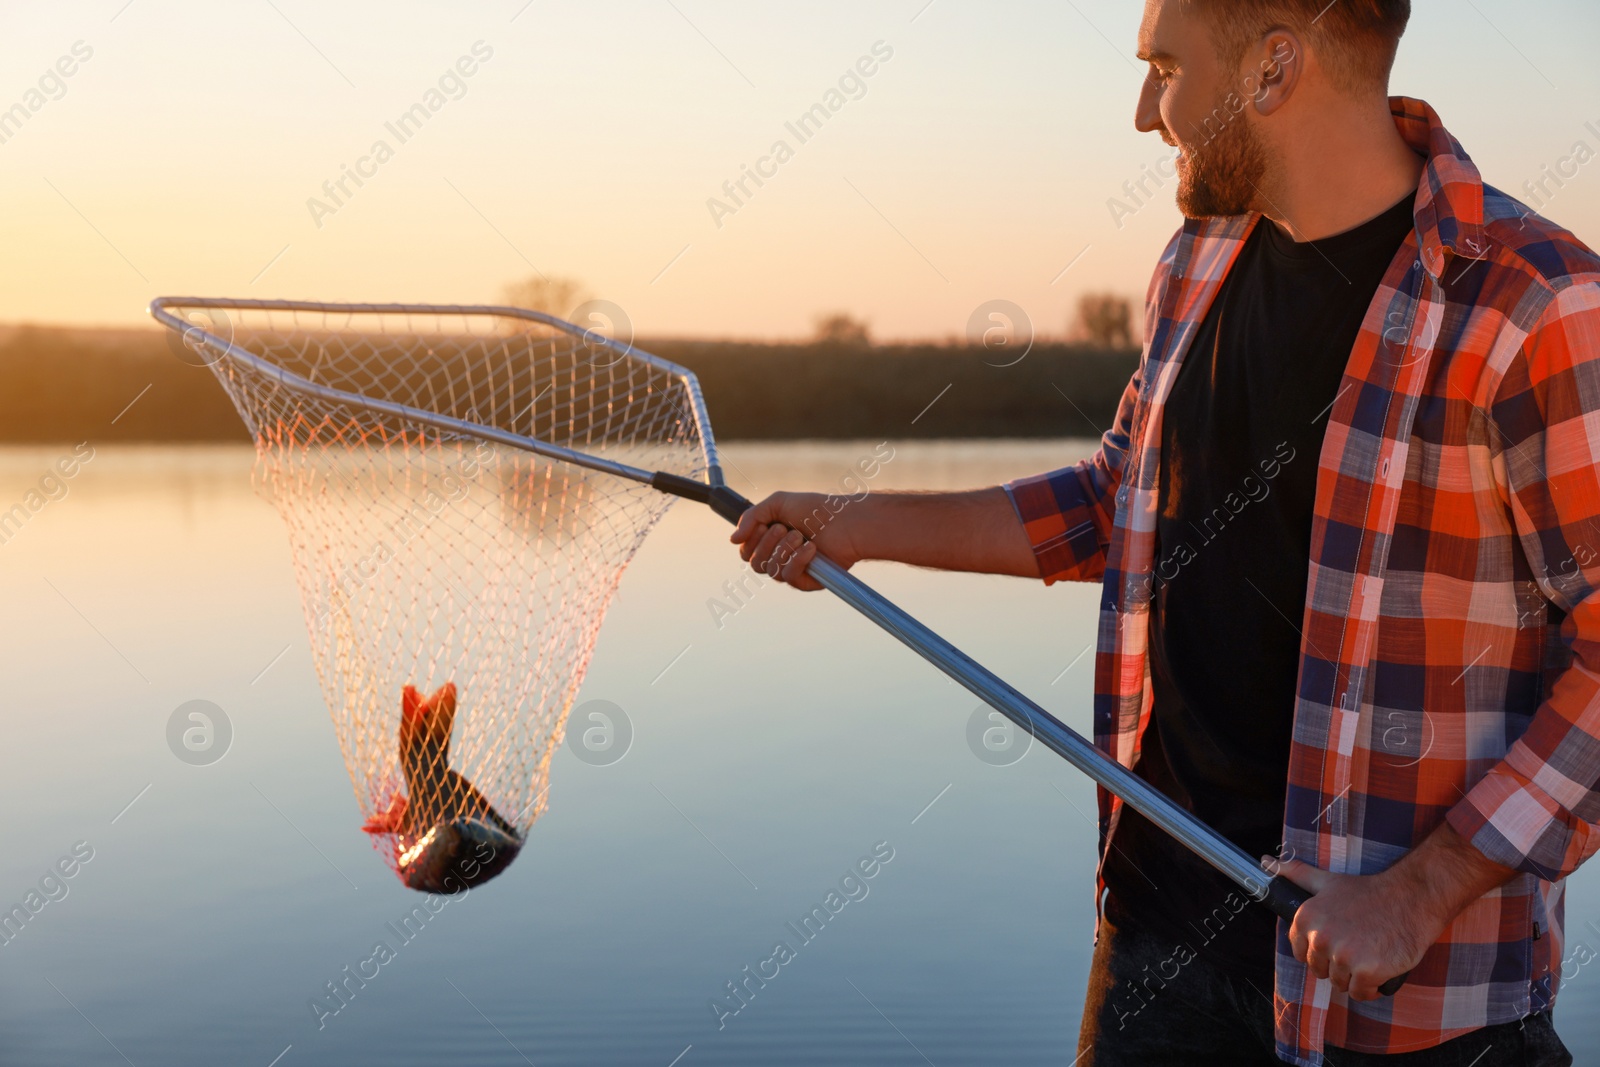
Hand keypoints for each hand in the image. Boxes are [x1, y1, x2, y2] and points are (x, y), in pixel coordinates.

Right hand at [729, 491, 862, 591]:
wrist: (846, 520)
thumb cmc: (816, 509)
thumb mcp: (777, 503)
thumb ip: (751, 517)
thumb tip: (732, 540)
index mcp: (770, 540)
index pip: (745, 551)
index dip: (751, 539)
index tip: (766, 524)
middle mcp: (779, 557)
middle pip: (754, 563)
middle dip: (767, 543)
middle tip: (784, 528)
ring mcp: (793, 570)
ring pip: (770, 571)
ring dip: (783, 549)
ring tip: (801, 535)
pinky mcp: (808, 581)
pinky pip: (789, 577)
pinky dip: (798, 559)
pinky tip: (811, 548)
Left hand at [1267, 856, 1435, 1000]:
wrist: (1410, 899)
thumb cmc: (1368, 893)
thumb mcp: (1326, 881)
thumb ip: (1294, 873)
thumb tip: (1265, 862)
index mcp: (1306, 919)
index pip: (1300, 952)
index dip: (1317, 951)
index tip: (1335, 942)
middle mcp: (1320, 939)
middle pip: (1319, 970)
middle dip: (1336, 964)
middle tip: (1356, 947)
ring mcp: (1343, 956)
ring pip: (1339, 983)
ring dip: (1354, 977)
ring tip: (1369, 955)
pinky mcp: (1367, 972)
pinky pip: (1360, 993)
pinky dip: (1369, 988)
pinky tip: (1379, 970)